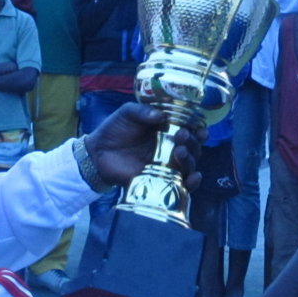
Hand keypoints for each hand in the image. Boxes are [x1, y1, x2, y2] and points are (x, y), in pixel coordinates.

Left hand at [83, 102, 204, 188]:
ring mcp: (166, 165)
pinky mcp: (160, 180)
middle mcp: (170, 147)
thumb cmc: (114, 129)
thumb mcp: (127, 113)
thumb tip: (161, 115)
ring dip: (191, 159)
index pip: (190, 129)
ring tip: (179, 152)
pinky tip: (192, 178)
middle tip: (181, 136)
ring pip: (189, 165)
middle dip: (193, 142)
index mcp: (166, 129)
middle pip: (193, 148)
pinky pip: (181, 185)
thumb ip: (142, 111)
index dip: (198, 130)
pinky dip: (191, 183)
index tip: (200, 129)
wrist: (97, 152)